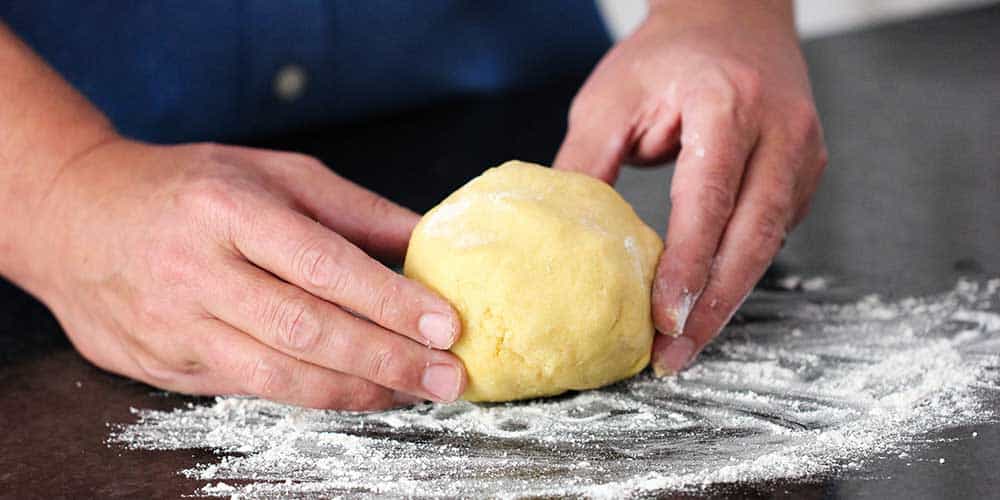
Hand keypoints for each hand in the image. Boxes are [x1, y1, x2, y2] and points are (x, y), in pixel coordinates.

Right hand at [34, 139, 465, 408]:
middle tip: (448, 376)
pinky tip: (358, 392)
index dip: (388, 301)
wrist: (75, 216)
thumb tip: (429, 242)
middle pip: (306, 330)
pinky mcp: (163, 366)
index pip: (322, 265)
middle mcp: (197, 270)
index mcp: (228, 209)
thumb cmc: (190, 188)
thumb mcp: (273, 173)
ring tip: (414, 391)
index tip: (444, 324)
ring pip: (279, 376)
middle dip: (387, 360)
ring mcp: (174, 325)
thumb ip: (353, 211)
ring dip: (357, 391)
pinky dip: (312, 396)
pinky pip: (250, 390)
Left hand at [554, 1, 826, 373]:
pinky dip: (740, 273)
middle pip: (754, 235)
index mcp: (726, 103)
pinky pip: (775, 234)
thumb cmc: (665, 57)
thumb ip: (585, 164)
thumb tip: (561, 239)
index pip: (710, 196)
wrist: (731, 18)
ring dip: (728, 300)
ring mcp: (803, 152)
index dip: (689, 263)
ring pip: (770, 244)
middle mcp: (778, 129)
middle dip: (713, 306)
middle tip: (673, 356)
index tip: (663, 317)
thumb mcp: (609, 99)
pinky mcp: (807, 172)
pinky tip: (708, 305)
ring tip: (684, 347)